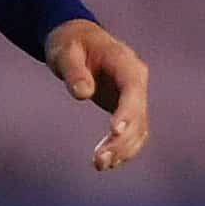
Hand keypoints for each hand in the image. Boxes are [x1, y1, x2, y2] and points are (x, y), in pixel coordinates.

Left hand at [44, 19, 152, 172]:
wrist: (78, 40)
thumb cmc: (71, 43)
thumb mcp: (66, 52)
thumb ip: (74, 71)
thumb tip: (83, 93)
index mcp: (126, 63)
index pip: (133, 90)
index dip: (127, 112)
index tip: (115, 131)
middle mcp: (136, 82)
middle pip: (138, 115)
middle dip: (122, 140)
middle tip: (99, 160)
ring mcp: (135, 97)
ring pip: (138, 129)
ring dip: (123, 150)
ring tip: (99, 165)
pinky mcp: (127, 110)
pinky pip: (132, 133)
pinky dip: (123, 149)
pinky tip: (107, 163)